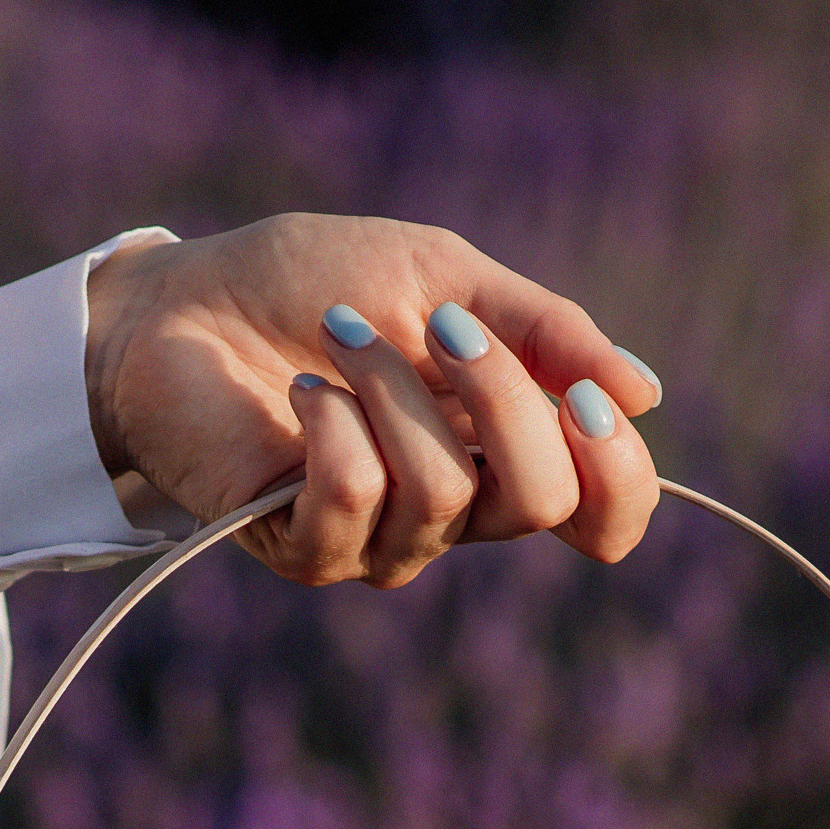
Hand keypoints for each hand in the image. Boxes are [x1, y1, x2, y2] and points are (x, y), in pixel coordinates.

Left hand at [83, 214, 661, 588]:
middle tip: (439, 327)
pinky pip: (356, 502)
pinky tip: (301, 395)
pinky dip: (334, 428)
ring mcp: (381, 541)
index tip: (590, 398)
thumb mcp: (447, 278)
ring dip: (391, 388)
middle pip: (540, 501)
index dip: (618, 472)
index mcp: (504, 450)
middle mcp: (455, 513)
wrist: (182, 303)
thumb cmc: (311, 285)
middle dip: (502, 396)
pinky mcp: (306, 550)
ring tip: (335, 336)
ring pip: (445, 493)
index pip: (602, 516)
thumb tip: (647, 393)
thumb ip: (545, 333)